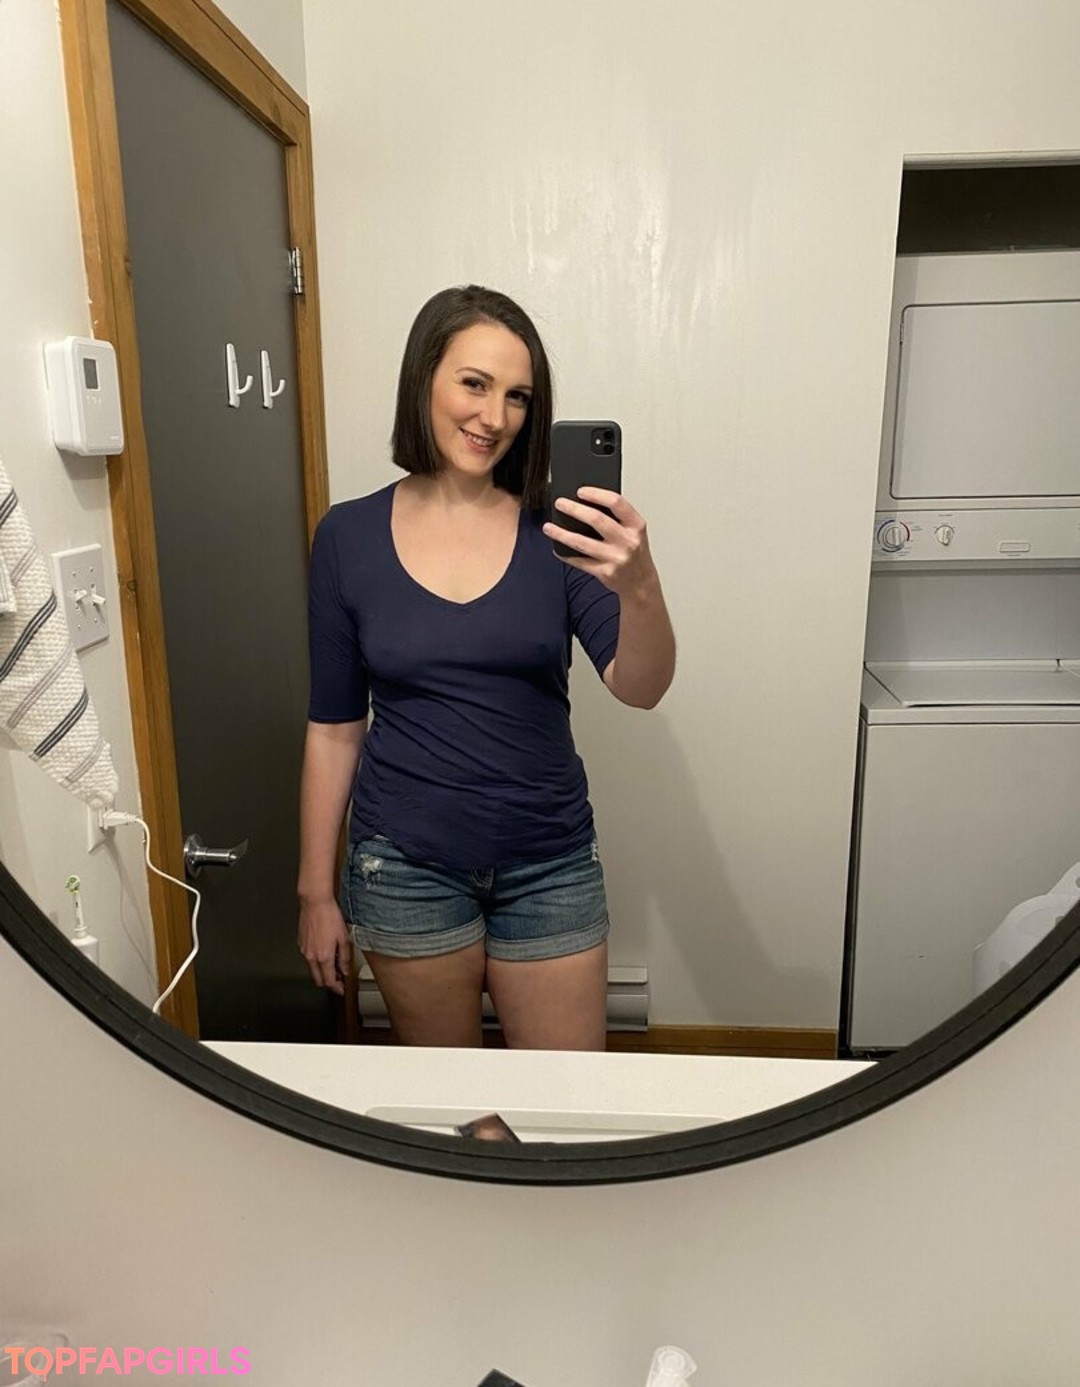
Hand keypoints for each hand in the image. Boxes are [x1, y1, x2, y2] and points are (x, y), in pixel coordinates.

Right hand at [298, 898, 351, 994]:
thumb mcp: (344, 938)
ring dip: (322, 971)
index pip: (329, 981)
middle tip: (339, 978)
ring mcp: (304, 951)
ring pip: (312, 969)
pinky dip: (316, 961)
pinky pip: (308, 959)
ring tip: (334, 963)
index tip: (342, 989)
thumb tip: (345, 969)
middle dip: (329, 982)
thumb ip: (344, 957)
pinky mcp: (301, 944)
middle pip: (318, 979)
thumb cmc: (329, 916)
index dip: (337, 988)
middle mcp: (311, 956)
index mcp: (323, 957)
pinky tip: (325, 952)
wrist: (315, 903)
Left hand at [543, 487, 657, 597]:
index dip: (596, 494)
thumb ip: (617, 518)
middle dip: (574, 509)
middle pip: (596, 520)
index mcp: (636, 526)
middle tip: (560, 503)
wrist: (642, 582)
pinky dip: (566, 555)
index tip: (580, 491)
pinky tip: (557, 549)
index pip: (616, 503)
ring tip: (548, 527)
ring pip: (582, 543)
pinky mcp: (605, 573)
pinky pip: (580, 562)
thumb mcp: (634, 532)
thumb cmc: (634, 553)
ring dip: (562, 534)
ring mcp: (616, 558)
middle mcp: (627, 541)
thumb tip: (585, 503)